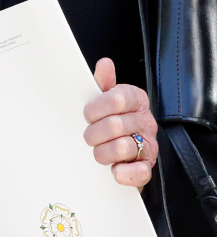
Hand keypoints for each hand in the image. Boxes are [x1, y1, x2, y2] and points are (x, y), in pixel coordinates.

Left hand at [83, 58, 157, 187]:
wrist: (129, 147)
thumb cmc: (113, 117)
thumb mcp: (107, 96)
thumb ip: (104, 82)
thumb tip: (105, 63)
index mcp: (136, 99)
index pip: (117, 99)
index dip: (97, 108)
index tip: (88, 114)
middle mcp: (145, 122)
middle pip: (115, 125)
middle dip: (94, 133)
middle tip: (89, 135)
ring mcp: (149, 145)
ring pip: (123, 148)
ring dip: (103, 152)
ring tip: (98, 151)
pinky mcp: (148, 167)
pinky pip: (139, 172)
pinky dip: (123, 173)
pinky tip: (113, 169)